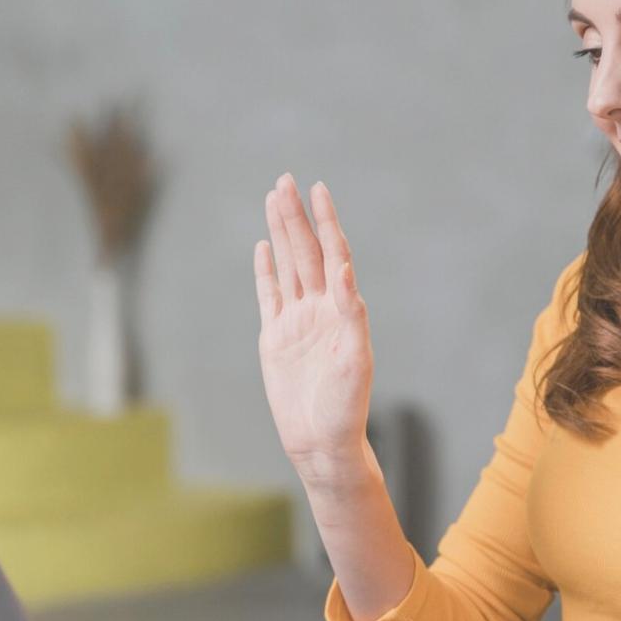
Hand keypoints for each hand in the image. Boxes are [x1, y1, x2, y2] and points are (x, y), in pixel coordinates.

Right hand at [254, 173, 373, 481]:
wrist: (322, 440)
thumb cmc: (347, 405)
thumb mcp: (356, 358)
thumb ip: (351, 313)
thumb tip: (346, 271)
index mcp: (342, 308)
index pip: (333, 253)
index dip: (326, 221)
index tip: (319, 190)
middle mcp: (319, 308)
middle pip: (306, 251)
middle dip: (296, 216)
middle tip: (286, 180)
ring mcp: (296, 320)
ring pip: (288, 265)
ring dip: (282, 232)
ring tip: (274, 198)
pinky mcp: (275, 337)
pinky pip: (270, 295)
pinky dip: (267, 270)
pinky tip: (265, 247)